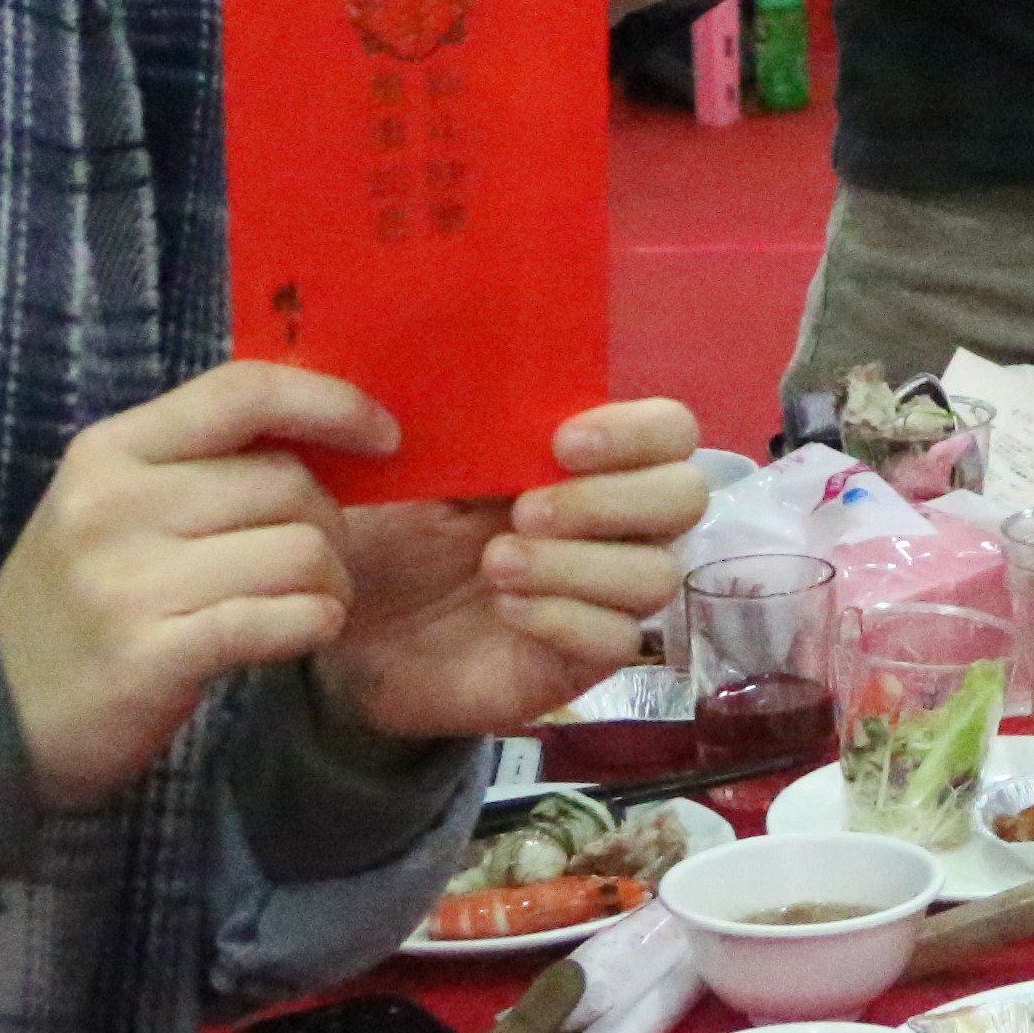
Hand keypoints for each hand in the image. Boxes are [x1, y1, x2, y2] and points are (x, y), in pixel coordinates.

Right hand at [0, 361, 384, 809]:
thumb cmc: (81, 597)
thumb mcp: (114, 504)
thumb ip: (201, 462)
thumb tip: (330, 428)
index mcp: (110, 451)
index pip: (243, 392)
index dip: (332, 404)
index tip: (383, 436)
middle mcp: (114, 506)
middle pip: (287, 482)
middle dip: (331, 522)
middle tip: (319, 561)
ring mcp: (128, 583)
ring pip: (301, 552)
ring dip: (331, 582)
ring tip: (309, 603)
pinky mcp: (151, 656)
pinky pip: (284, 619)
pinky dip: (315, 624)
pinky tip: (302, 633)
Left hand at [315, 398, 710, 745]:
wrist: (347, 634)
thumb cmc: (392, 536)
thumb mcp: (417, 467)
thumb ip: (469, 422)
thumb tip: (494, 371)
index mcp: (588, 463)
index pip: (669, 432)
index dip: (636, 433)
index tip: (563, 445)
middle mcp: (618, 525)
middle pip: (686, 498)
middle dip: (610, 500)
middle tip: (525, 511)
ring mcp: (607, 595)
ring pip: (657, 574)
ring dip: (577, 564)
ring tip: (496, 564)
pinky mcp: (585, 660)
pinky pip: (617, 638)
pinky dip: (563, 617)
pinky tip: (505, 608)